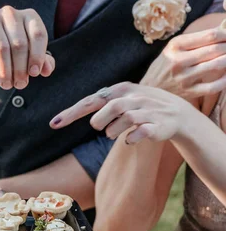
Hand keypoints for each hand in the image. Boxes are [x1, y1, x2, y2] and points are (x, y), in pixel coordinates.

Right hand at [0, 6, 54, 89]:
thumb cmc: (6, 48)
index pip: (38, 34)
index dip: (38, 56)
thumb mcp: (25, 53)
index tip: (34, 74)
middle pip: (19, 43)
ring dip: (5, 71)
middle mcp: (9, 13)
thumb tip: (47, 70)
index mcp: (27, 16)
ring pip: (1, 47)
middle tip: (19, 85)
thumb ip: (40, 60)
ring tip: (6, 84)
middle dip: (20, 69)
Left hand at [50, 82, 195, 144]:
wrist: (177, 113)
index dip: (72, 113)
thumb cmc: (140, 108)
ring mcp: (147, 110)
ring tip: (113, 134)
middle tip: (99, 128)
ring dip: (114, 131)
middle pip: (111, 107)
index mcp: (120, 90)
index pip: (91, 101)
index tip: (54, 124)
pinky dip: (131, 138)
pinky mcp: (158, 125)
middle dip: (100, 121)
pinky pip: (141, 131)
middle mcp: (134, 97)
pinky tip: (130, 140)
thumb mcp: (120, 101)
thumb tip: (76, 114)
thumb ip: (100, 105)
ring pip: (126, 119)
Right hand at [141, 25, 225, 100]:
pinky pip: (213, 86)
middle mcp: (178, 61)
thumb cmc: (164, 66)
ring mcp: (183, 77)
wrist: (149, 89)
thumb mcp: (173, 49)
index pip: (209, 35)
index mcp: (175, 46)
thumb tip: (222, 31)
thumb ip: (195, 41)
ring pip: (216, 65)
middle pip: (214, 49)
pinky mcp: (188, 92)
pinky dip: (224, 80)